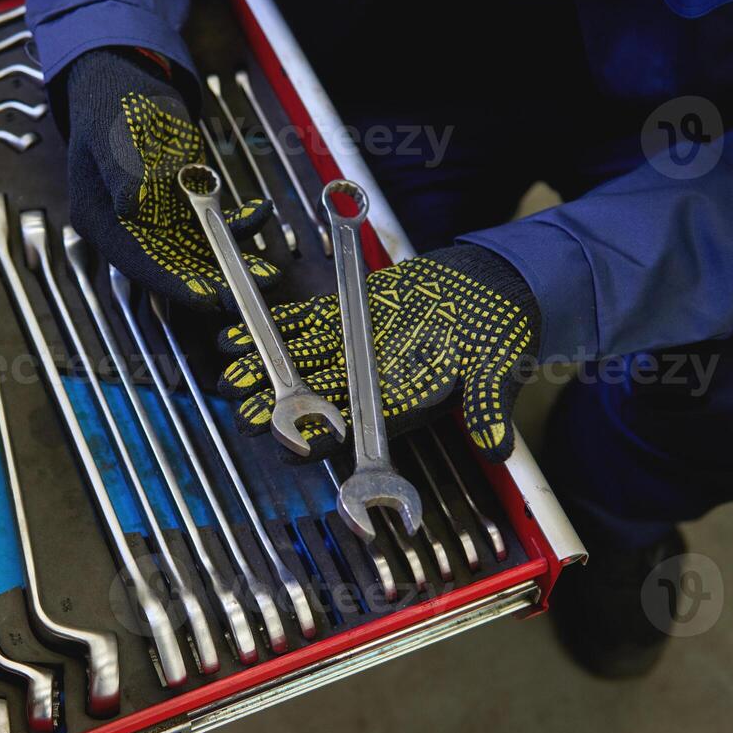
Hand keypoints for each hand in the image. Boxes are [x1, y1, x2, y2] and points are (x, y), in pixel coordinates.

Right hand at [62, 48, 277, 309]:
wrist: (127, 79)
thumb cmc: (114, 102)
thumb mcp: (114, 132)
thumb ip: (121, 170)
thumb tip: (129, 206)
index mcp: (101, 219)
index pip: (138, 264)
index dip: (175, 284)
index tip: (209, 298)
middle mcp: (128, 229)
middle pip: (172, 268)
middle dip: (213, 283)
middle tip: (250, 292)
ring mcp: (156, 221)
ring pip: (197, 254)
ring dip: (232, 262)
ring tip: (268, 271)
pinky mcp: (179, 207)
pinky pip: (212, 225)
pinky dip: (237, 225)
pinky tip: (260, 212)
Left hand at [216, 245, 539, 461]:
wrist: (497, 284)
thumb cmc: (502, 329)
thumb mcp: (501, 366)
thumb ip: (491, 405)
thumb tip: (497, 448)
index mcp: (406, 402)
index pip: (358, 430)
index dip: (323, 440)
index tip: (292, 445)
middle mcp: (374, 381)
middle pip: (318, 402)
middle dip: (280, 411)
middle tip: (242, 414)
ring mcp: (359, 347)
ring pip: (304, 365)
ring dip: (268, 371)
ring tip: (230, 377)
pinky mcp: (352, 312)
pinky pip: (306, 324)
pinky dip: (276, 328)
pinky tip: (243, 332)